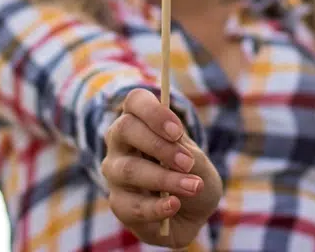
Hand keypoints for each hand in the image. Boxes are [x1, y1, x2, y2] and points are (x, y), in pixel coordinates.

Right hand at [102, 89, 221, 247]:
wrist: (191, 214)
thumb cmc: (192, 176)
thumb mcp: (199, 162)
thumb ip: (186, 154)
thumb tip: (175, 158)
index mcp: (140, 121)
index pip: (135, 101)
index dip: (154, 112)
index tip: (177, 131)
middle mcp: (120, 143)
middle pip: (125, 128)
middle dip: (159, 145)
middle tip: (187, 162)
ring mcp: (115, 173)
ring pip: (129, 169)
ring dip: (164, 179)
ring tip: (192, 187)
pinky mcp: (118, 203)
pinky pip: (133, 205)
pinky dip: (157, 206)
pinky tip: (175, 205)